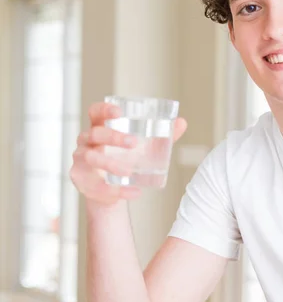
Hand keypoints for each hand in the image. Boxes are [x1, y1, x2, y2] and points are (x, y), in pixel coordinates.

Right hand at [69, 102, 187, 204]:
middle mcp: (86, 141)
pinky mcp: (81, 180)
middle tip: (133, 143)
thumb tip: (182, 122)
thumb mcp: (144, 147)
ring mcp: (81, 160)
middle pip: (95, 133)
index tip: (119, 111)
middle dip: (113, 137)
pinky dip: (115, 190)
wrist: (112, 190)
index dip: (104, 109)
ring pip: (92, 159)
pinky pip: (96, 185)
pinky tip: (133, 192)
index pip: (95, 112)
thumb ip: (162, 135)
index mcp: (100, 128)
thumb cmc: (126, 160)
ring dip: (110, 165)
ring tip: (129, 172)